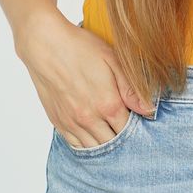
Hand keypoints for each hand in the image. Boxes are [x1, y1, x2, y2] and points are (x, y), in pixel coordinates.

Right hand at [21, 13, 154, 149]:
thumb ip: (131, 88)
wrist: (44, 44)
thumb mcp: (112, 60)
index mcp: (107, 104)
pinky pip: (76, 145)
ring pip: (95, 148)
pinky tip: (94, 137)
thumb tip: (149, 110)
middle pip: (113, 143)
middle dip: (123, 139)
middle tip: (127, 129)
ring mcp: (72, 122)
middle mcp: (89, 118)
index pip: (129, 130)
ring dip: (105, 144)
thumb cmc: (79, 47)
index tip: (139, 122)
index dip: (137, 129)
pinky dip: (87, 145)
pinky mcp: (58, 121)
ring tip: (112, 134)